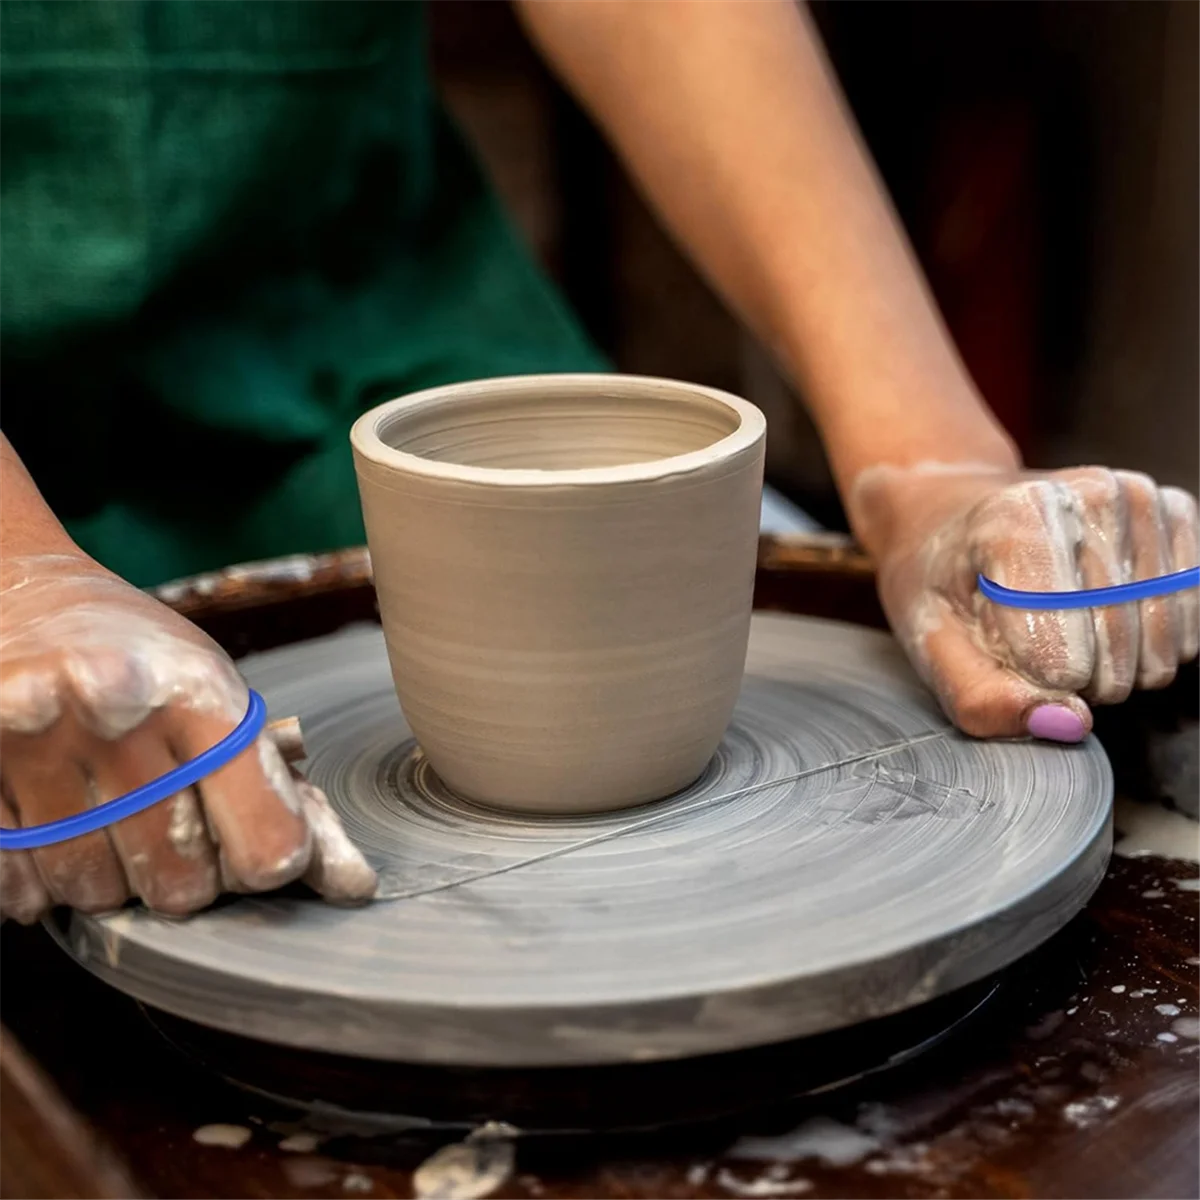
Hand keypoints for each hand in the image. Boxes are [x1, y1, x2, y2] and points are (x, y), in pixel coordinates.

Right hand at [0, 554, 375, 923]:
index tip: (256, 845)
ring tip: (102, 811)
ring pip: (94, 892)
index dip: (267, 862)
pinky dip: (34, 879)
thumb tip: (353, 887)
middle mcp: (117, 714)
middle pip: (180, 885)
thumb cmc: (140, 658)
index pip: (267, 847)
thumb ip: (279, 792)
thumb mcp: (222, 698)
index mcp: (200, 694)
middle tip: (165, 819)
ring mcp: (33, 741)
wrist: (17, 592)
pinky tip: (46, 826)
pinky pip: (15, 887)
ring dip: (105, 874)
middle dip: (182, 873)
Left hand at [855, 465, 1199, 740]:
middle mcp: (1089, 496)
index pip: (1063, 657)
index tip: (1005, 653)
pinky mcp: (1173, 511)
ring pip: (1163, 646)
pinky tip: (1105, 617)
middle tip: (1032, 645)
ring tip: (1066, 631)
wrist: (952, 513)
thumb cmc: (941, 580)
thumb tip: (1068, 724)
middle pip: (1117, 653)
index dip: (1035, 680)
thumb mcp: (930, 645)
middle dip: (1077, 678)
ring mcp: (1138, 498)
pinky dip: (1151, 642)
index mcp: (1016, 519)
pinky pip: (1191, 623)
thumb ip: (982, 697)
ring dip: (1117, 666)